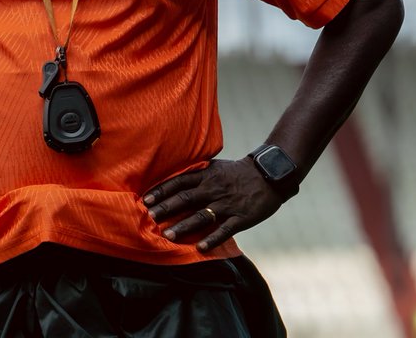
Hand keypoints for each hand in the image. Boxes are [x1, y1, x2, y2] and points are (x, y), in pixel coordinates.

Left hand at [143, 159, 286, 251]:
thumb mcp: (215, 167)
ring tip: (168, 236)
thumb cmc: (237, 172)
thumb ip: (196, 173)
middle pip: (186, 198)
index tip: (146, 199)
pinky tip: (200, 248)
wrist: (269, 174)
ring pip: (202, 216)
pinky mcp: (241, 217)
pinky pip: (225, 230)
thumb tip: (172, 179)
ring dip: (184, 226)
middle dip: (167, 208)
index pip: (179, 182)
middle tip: (150, 217)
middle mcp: (213, 189)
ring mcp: (227, 204)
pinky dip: (212, 239)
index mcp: (206, 176)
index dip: (162, 191)